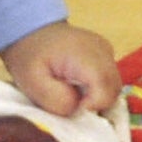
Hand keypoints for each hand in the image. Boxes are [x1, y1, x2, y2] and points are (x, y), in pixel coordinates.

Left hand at [1, 19, 123, 118]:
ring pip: (113, 87)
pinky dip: (99, 90)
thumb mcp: (32, 82)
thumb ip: (56, 99)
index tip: (73, 111)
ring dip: (98, 99)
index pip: (104, 92)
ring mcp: (106, 50)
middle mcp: (102, 50)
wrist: (29, 29)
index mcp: (84, 55)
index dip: (92, 108)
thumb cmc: (28, 56)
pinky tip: (79, 87)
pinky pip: (109, 79)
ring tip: (74, 97)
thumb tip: (79, 109)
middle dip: (96, 106)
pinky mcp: (106, 53)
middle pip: (112, 91)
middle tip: (73, 108)